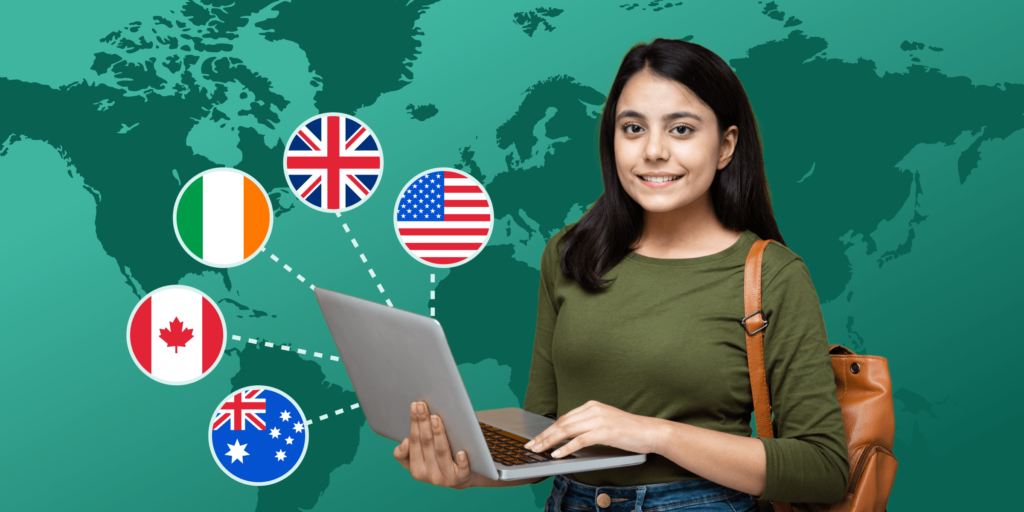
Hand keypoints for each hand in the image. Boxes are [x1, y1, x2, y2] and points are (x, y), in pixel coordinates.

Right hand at [393, 401, 473, 488]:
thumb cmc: (438, 462)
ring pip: (441, 452)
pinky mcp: (462, 478)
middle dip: (423, 423)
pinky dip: (462, 462)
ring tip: (436, 418)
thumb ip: (405, 454)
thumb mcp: (418, 461)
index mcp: (417, 470)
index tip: (415, 406)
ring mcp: (447, 477)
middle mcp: (430, 475)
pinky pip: (462, 470)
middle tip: (423, 405)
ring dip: (438, 434)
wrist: (462, 479)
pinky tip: (462, 452)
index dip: (414, 423)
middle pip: (426, 444)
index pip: (414, 442)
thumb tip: (405, 442)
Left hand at [523, 400, 663, 457]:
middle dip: (544, 435)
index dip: (548, 429)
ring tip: (539, 450)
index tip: (536, 438)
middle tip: (531, 445)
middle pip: (562, 423)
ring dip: (550, 441)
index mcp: (591, 406)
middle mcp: (593, 410)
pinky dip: (566, 448)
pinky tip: (557, 454)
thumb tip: (567, 437)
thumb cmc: (628, 430)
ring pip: (567, 430)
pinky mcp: (604, 431)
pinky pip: (580, 440)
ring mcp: (599, 419)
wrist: (649, 431)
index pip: (564, 418)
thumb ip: (588, 425)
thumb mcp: (605, 423)